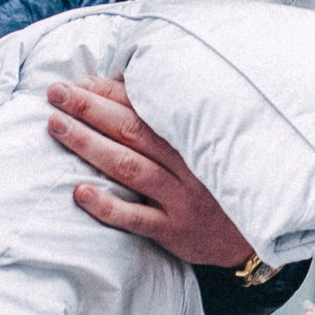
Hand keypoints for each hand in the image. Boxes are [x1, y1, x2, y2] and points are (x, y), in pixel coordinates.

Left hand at [46, 76, 254, 266]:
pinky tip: (80, 192)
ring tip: (57, 126)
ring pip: (129, 167)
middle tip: (56, 92)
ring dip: (90, 145)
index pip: (145, 107)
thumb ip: (166, 122)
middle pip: (132, 131)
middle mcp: (187, 164)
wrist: (258, 233)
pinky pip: (137, 219)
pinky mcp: (174, 231)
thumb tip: (115, 87)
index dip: (109, 92)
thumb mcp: (206, 145)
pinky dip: (107, 206)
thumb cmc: (220, 181)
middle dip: (90, 108)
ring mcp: (180, 198)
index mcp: (194, 137)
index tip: (78, 80)